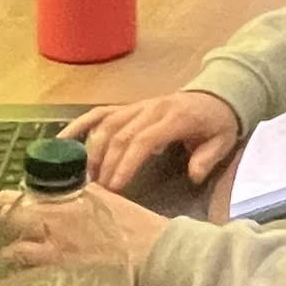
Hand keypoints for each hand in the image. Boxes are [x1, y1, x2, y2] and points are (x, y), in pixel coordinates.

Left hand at [0, 182, 166, 274]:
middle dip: (1, 220)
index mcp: (69, 195)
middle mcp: (58, 214)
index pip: (23, 191)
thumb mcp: (109, 201)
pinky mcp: (59, 265)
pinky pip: (25, 263)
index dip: (8, 200)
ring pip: (12, 240)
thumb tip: (69, 191)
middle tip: (4, 229)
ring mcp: (56, 241)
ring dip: (8, 246)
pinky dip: (19, 265)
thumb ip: (86, 194)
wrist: (154, 251)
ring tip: (11, 253)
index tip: (9, 206)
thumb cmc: (137, 226)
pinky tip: (21, 270)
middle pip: (8, 211)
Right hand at [60, 88, 242, 190]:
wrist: (217, 94)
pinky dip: (80, 124)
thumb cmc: (218, 123)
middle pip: (120, 135)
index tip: (115, 186)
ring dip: (92, 150)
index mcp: (175, 118)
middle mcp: (151, 109)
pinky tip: (62, 140)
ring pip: (107, 125)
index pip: (144, 139)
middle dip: (106, 164)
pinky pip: (101, 113)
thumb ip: (208, 157)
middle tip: (97, 191)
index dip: (127, 162)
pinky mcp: (129, 106)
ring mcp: (137, 106)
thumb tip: (194, 175)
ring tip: (84, 177)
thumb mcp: (223, 140)